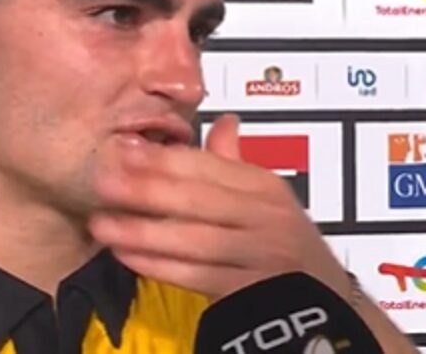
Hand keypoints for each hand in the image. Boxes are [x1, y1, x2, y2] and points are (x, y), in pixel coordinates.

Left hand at [87, 113, 351, 302]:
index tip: (124, 149)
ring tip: (102, 224)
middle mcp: (265, 217)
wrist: (323, 304)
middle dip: (146, 190)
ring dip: (143, 232)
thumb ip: (236, 165)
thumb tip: (223, 122)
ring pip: (193, 240)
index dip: (164, 159)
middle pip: (198, 200)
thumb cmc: (286, 246)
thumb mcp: (269, 200)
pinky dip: (158, 265)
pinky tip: (128, 255)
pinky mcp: (249, 291)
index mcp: (265, 188)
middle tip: (102, 182)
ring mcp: (259, 255)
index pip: (210, 167)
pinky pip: (195, 275)